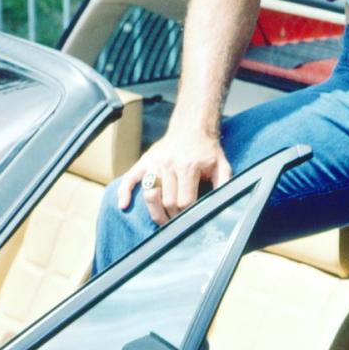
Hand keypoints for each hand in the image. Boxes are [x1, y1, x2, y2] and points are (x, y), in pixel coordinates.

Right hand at [118, 131, 232, 225]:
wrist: (193, 127)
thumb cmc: (208, 150)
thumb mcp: (222, 166)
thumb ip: (224, 186)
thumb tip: (224, 206)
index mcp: (188, 167)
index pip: (184, 201)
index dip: (188, 215)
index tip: (192, 220)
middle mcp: (169, 164)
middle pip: (167, 202)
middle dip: (174, 216)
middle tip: (179, 222)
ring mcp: (155, 163)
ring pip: (151, 195)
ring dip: (156, 211)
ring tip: (164, 220)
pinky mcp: (145, 161)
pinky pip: (130, 178)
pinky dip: (124, 193)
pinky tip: (124, 206)